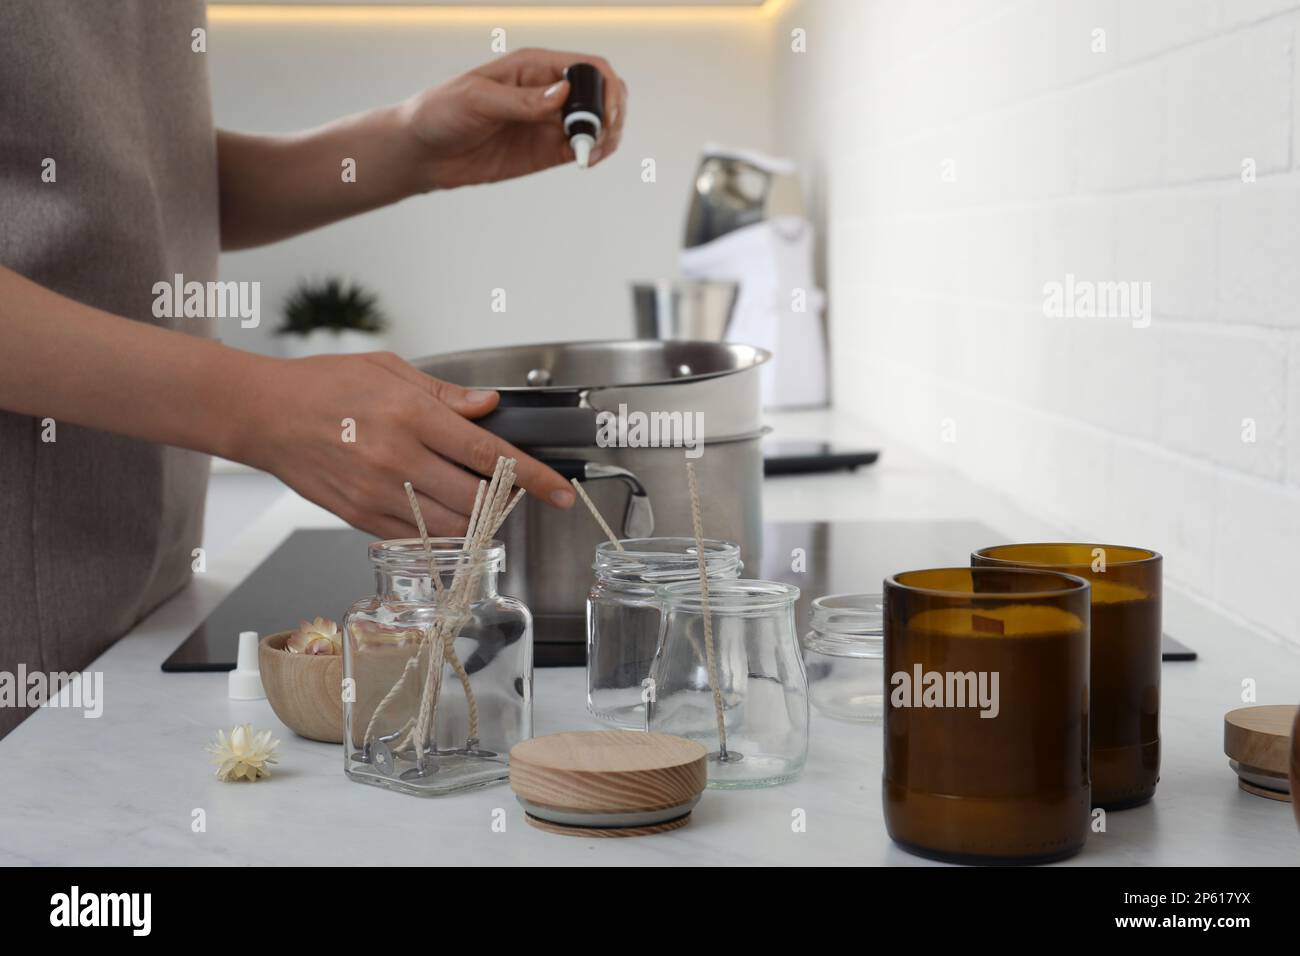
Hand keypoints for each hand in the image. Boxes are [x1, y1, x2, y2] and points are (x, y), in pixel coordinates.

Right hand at [243, 351, 575, 538]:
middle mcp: (397, 460)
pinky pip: (417, 537)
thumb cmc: (325, 385)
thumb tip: (489, 407)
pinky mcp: (360, 518)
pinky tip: (445, 514)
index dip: (534, 476)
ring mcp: (378, 495)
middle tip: (520, 493)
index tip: (561, 491)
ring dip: (478, 520)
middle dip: (509, 500)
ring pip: (451, 525)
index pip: (490, 454)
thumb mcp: (390, 370)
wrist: (263, 415)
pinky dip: (441, 532)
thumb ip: (445, 395)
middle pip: (477, 496)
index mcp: (410, 416)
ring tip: (484, 504)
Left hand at [401, 48, 627, 188]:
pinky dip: (593, 153)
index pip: (587, 68)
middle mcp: (548, 91)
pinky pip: (582, 148)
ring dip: (606, 137)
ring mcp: (549, 122)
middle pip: (601, 93)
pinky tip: (585, 160)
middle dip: (611, 114)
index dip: (603, 88)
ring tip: (591, 154)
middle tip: (597, 138)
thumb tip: (563, 94)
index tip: (600, 116)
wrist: (423, 150)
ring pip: (598, 123)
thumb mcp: (477, 100)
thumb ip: (522, 101)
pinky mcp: (545, 150)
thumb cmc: (441, 111)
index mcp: (534, 67)